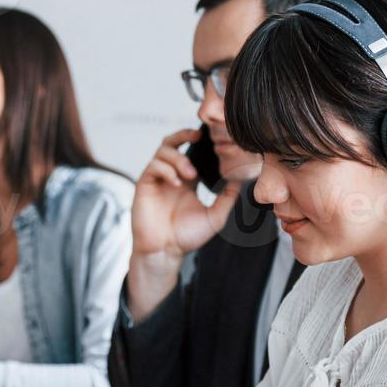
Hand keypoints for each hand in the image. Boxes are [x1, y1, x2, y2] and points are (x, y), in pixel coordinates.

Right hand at [127, 128, 240, 320]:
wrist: (165, 252)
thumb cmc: (187, 237)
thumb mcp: (215, 217)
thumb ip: (227, 198)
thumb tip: (242, 181)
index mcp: (187, 181)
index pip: (190, 152)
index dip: (198, 142)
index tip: (211, 136)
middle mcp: (170, 176)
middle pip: (172, 143)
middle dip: (184, 134)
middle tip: (197, 136)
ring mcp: (156, 179)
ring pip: (163, 151)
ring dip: (178, 159)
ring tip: (190, 175)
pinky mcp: (144, 185)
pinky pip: (153, 166)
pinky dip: (166, 170)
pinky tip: (177, 183)